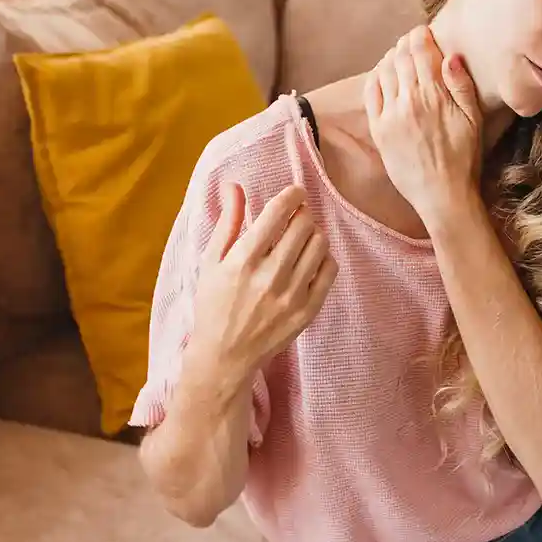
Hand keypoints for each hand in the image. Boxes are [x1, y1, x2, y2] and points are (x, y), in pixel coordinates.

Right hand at [187, 183, 337, 374]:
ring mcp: (292, 295)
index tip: (294, 193)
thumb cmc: (214, 304)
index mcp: (243, 260)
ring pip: (320, 244)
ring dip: (313, 233)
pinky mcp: (308, 311)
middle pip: (304, 224)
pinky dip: (323, 257)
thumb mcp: (211, 262)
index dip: (291, 195)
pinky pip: (330, 270)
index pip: (278, 212)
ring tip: (301, 238)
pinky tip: (309, 260)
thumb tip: (234, 185)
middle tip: (295, 217)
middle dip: (301, 213)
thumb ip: (227, 222)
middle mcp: (270, 276)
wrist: (225, 356)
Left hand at [363, 25, 483, 223]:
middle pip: (400, 57)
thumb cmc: (464, 158)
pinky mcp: (378, 129)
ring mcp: (390, 114)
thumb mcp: (474, 120)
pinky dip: (375, 77)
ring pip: (384, 71)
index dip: (420, 35)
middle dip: (405, 44)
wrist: (442, 195)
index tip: (423, 32)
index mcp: (434, 94)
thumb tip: (450, 56)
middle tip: (410, 42)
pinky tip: (383, 76)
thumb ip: (461, 85)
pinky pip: (371, 93)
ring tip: (398, 57)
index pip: (420, 50)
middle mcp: (409, 100)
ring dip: (390, 58)